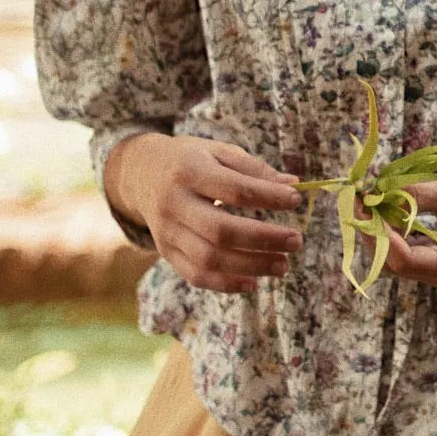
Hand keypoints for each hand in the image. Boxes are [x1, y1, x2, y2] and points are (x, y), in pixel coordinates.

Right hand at [108, 133, 303, 293]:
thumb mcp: (218, 151)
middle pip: (221, 230)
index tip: (296, 199)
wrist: (140, 172)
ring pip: (209, 258)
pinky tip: (253, 283)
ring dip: (251, 266)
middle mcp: (174, 204)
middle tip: (297, 241)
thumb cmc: (190, 159)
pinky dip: (225, 284)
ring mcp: (167, 232)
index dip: (268, 197)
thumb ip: (255, 169)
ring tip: (283, 265)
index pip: (234, 190)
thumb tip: (293, 186)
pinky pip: (195, 275)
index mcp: (190, 172)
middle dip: (264, 239)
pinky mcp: (166, 252)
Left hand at [363, 166, 436, 289]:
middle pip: (392, 261)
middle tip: (360, 195)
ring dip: (378, 228)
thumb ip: (417, 194)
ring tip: (370, 196)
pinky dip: (390, 227)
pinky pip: (402, 247)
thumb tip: (377, 192)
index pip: (401, 260)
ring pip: (393, 256)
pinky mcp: (432, 257)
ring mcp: (436, 269)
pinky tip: (384, 204)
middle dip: (372, 230)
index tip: (361, 203)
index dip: (376, 233)